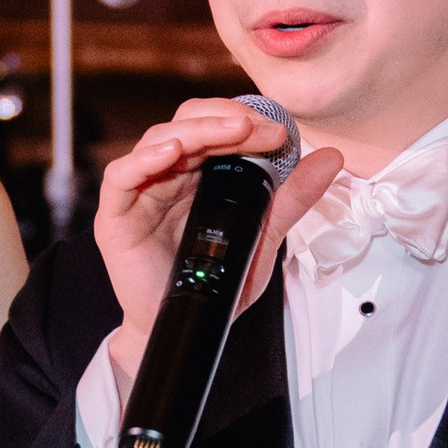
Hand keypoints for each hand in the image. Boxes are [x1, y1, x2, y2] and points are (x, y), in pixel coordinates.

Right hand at [96, 101, 343, 398]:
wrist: (186, 328)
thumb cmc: (214, 281)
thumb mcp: (264, 236)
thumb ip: (293, 198)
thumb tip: (331, 158)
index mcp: (199, 173)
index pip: (216, 128)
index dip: (245, 122)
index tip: (280, 133)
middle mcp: (169, 175)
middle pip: (186, 123)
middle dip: (223, 119)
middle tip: (257, 128)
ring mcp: (142, 192)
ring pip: (158, 140)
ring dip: (194, 131)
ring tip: (229, 133)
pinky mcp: (116, 217)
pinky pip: (120, 177)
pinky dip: (142, 160)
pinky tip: (170, 152)